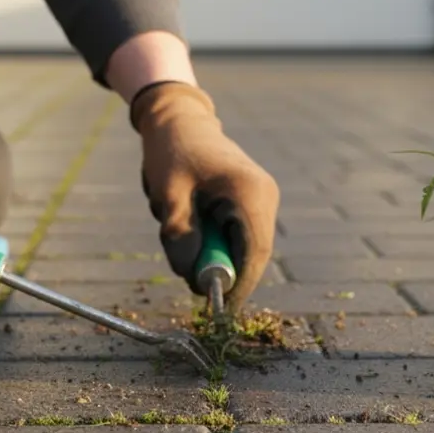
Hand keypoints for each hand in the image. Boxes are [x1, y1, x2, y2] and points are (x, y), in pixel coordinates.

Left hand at [132, 82, 279, 307]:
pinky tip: (195, 224)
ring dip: (218, 254)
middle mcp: (265, 196)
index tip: (217, 311)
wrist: (179, 121)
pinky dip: (220, 243)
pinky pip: (241, 235)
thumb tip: (196, 280)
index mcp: (249, 192)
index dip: (238, 286)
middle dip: (224, 272)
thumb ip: (180, 239)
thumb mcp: (168, 199)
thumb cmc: (171, 155)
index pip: (254, 253)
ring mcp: (264, 198)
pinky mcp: (256, 201)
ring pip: (247, 247)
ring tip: (186, 230)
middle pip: (254, 255)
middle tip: (189, 274)